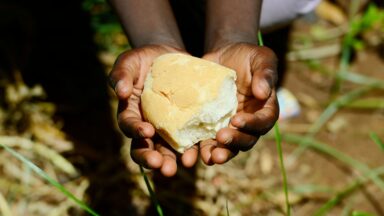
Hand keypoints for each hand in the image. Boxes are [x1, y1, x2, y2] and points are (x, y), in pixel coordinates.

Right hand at [109, 45, 197, 175]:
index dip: (136, 131)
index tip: (146, 132)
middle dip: (153, 159)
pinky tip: (203, 153)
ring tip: (185, 166)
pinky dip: (195, 148)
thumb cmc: (144, 59)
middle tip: (163, 167)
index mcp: (131, 113)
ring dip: (173, 160)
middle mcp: (146, 126)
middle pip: (145, 148)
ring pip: (167, 150)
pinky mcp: (185, 125)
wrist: (169, 57)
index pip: (129, 125)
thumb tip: (119, 91)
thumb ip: (121, 74)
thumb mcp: (130, 61)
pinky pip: (189, 140)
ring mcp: (166, 128)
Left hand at [200, 43, 278, 164]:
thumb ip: (266, 73)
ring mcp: (230, 126)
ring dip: (221, 153)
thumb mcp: (260, 57)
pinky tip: (194, 153)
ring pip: (229, 146)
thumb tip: (263, 93)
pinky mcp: (212, 126)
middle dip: (235, 143)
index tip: (237, 120)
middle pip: (247, 139)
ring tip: (211, 157)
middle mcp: (249, 122)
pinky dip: (203, 148)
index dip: (252, 124)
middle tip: (222, 139)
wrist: (223, 56)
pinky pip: (209, 141)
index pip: (264, 121)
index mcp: (264, 108)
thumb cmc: (246, 56)